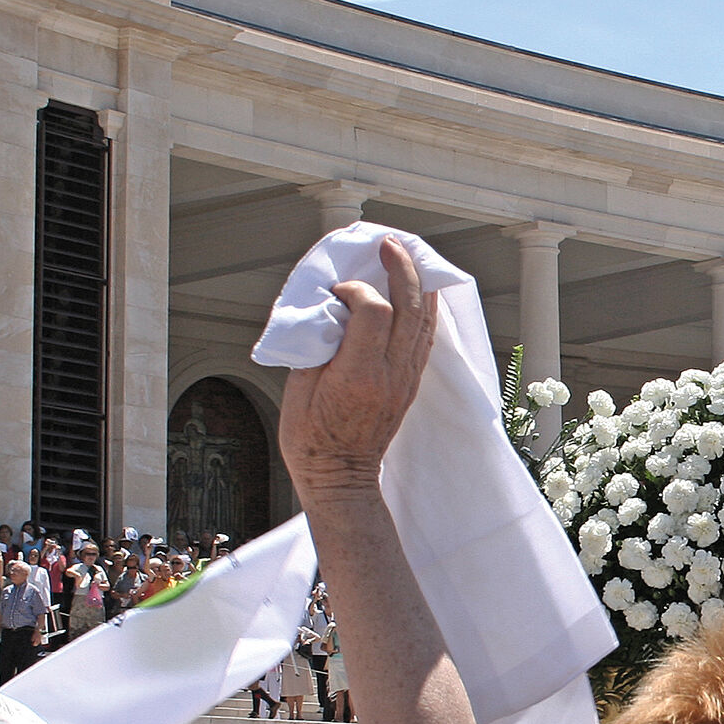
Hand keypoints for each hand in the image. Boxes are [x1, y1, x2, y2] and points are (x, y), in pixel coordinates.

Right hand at [278, 236, 438, 498]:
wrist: (340, 479)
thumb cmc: (310, 440)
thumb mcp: (298, 390)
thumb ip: (318, 346)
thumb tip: (332, 311)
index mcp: (358, 375)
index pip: (374, 313)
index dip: (357, 290)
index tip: (337, 290)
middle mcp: (390, 375)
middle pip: (410, 309)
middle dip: (401, 269)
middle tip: (388, 245)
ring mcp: (405, 380)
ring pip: (425, 321)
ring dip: (420, 284)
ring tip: (409, 257)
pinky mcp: (410, 384)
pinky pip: (425, 339)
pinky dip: (425, 310)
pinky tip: (420, 292)